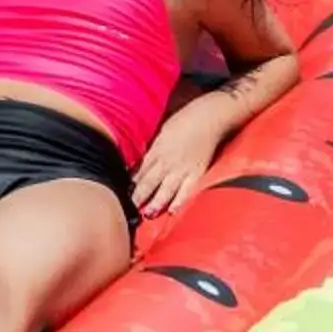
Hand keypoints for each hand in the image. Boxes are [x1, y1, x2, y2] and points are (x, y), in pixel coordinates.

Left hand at [134, 101, 225, 218]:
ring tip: (147, 214)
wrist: (210, 116)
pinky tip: (172, 212)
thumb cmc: (185, 119)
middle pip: (149, 182)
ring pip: (166, 190)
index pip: (140, 170)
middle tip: (130, 208)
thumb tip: (142, 159)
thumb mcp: (163, 130)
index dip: (132, 183)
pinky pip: (187, 190)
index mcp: (157, 148)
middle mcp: (168, 160)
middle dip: (139, 196)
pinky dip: (179, 201)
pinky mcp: (198, 172)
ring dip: (155, 203)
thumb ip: (153, 146)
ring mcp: (183, 168)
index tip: (122, 192)